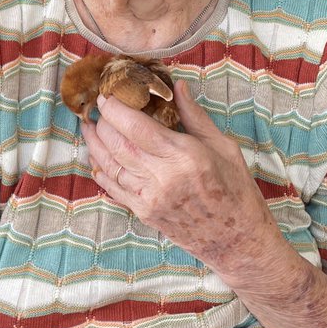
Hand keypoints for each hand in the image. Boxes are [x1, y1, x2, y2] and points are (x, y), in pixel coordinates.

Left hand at [81, 81, 278, 276]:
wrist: (238, 241)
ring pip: (110, 165)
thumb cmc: (236, 191)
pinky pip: (114, 188)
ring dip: (95, 144)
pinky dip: (101, 171)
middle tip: (99, 107)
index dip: (115, 108)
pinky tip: (96, 158)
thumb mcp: (224, 147)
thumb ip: (194, 116)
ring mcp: (150, 198)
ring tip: (88, 127)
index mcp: (184, 155)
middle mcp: (162, 177)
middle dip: (102, 122)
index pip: (136, 126)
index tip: (107, 95)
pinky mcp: (145, 213)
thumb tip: (177, 86)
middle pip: (117, 143)